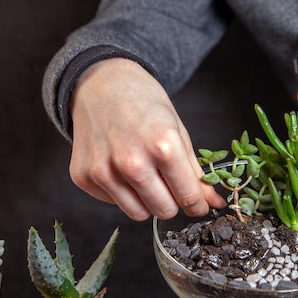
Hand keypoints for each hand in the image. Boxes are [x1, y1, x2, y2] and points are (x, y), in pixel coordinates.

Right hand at [69, 58, 224, 220]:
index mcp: (162, 146)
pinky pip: (114, 203)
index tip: (199, 205)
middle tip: (169, 183)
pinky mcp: (83, 176)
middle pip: (164, 211)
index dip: (198, 205)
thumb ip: (195, 171)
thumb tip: (213, 203)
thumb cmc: (143, 102)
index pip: (188, 197)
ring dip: (147, 201)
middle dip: (172, 202)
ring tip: (144, 174)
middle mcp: (131, 162)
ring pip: (139, 214)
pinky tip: (120, 166)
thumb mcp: (177, 130)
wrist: (100, 82)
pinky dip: (122, 192)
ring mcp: (104, 171)